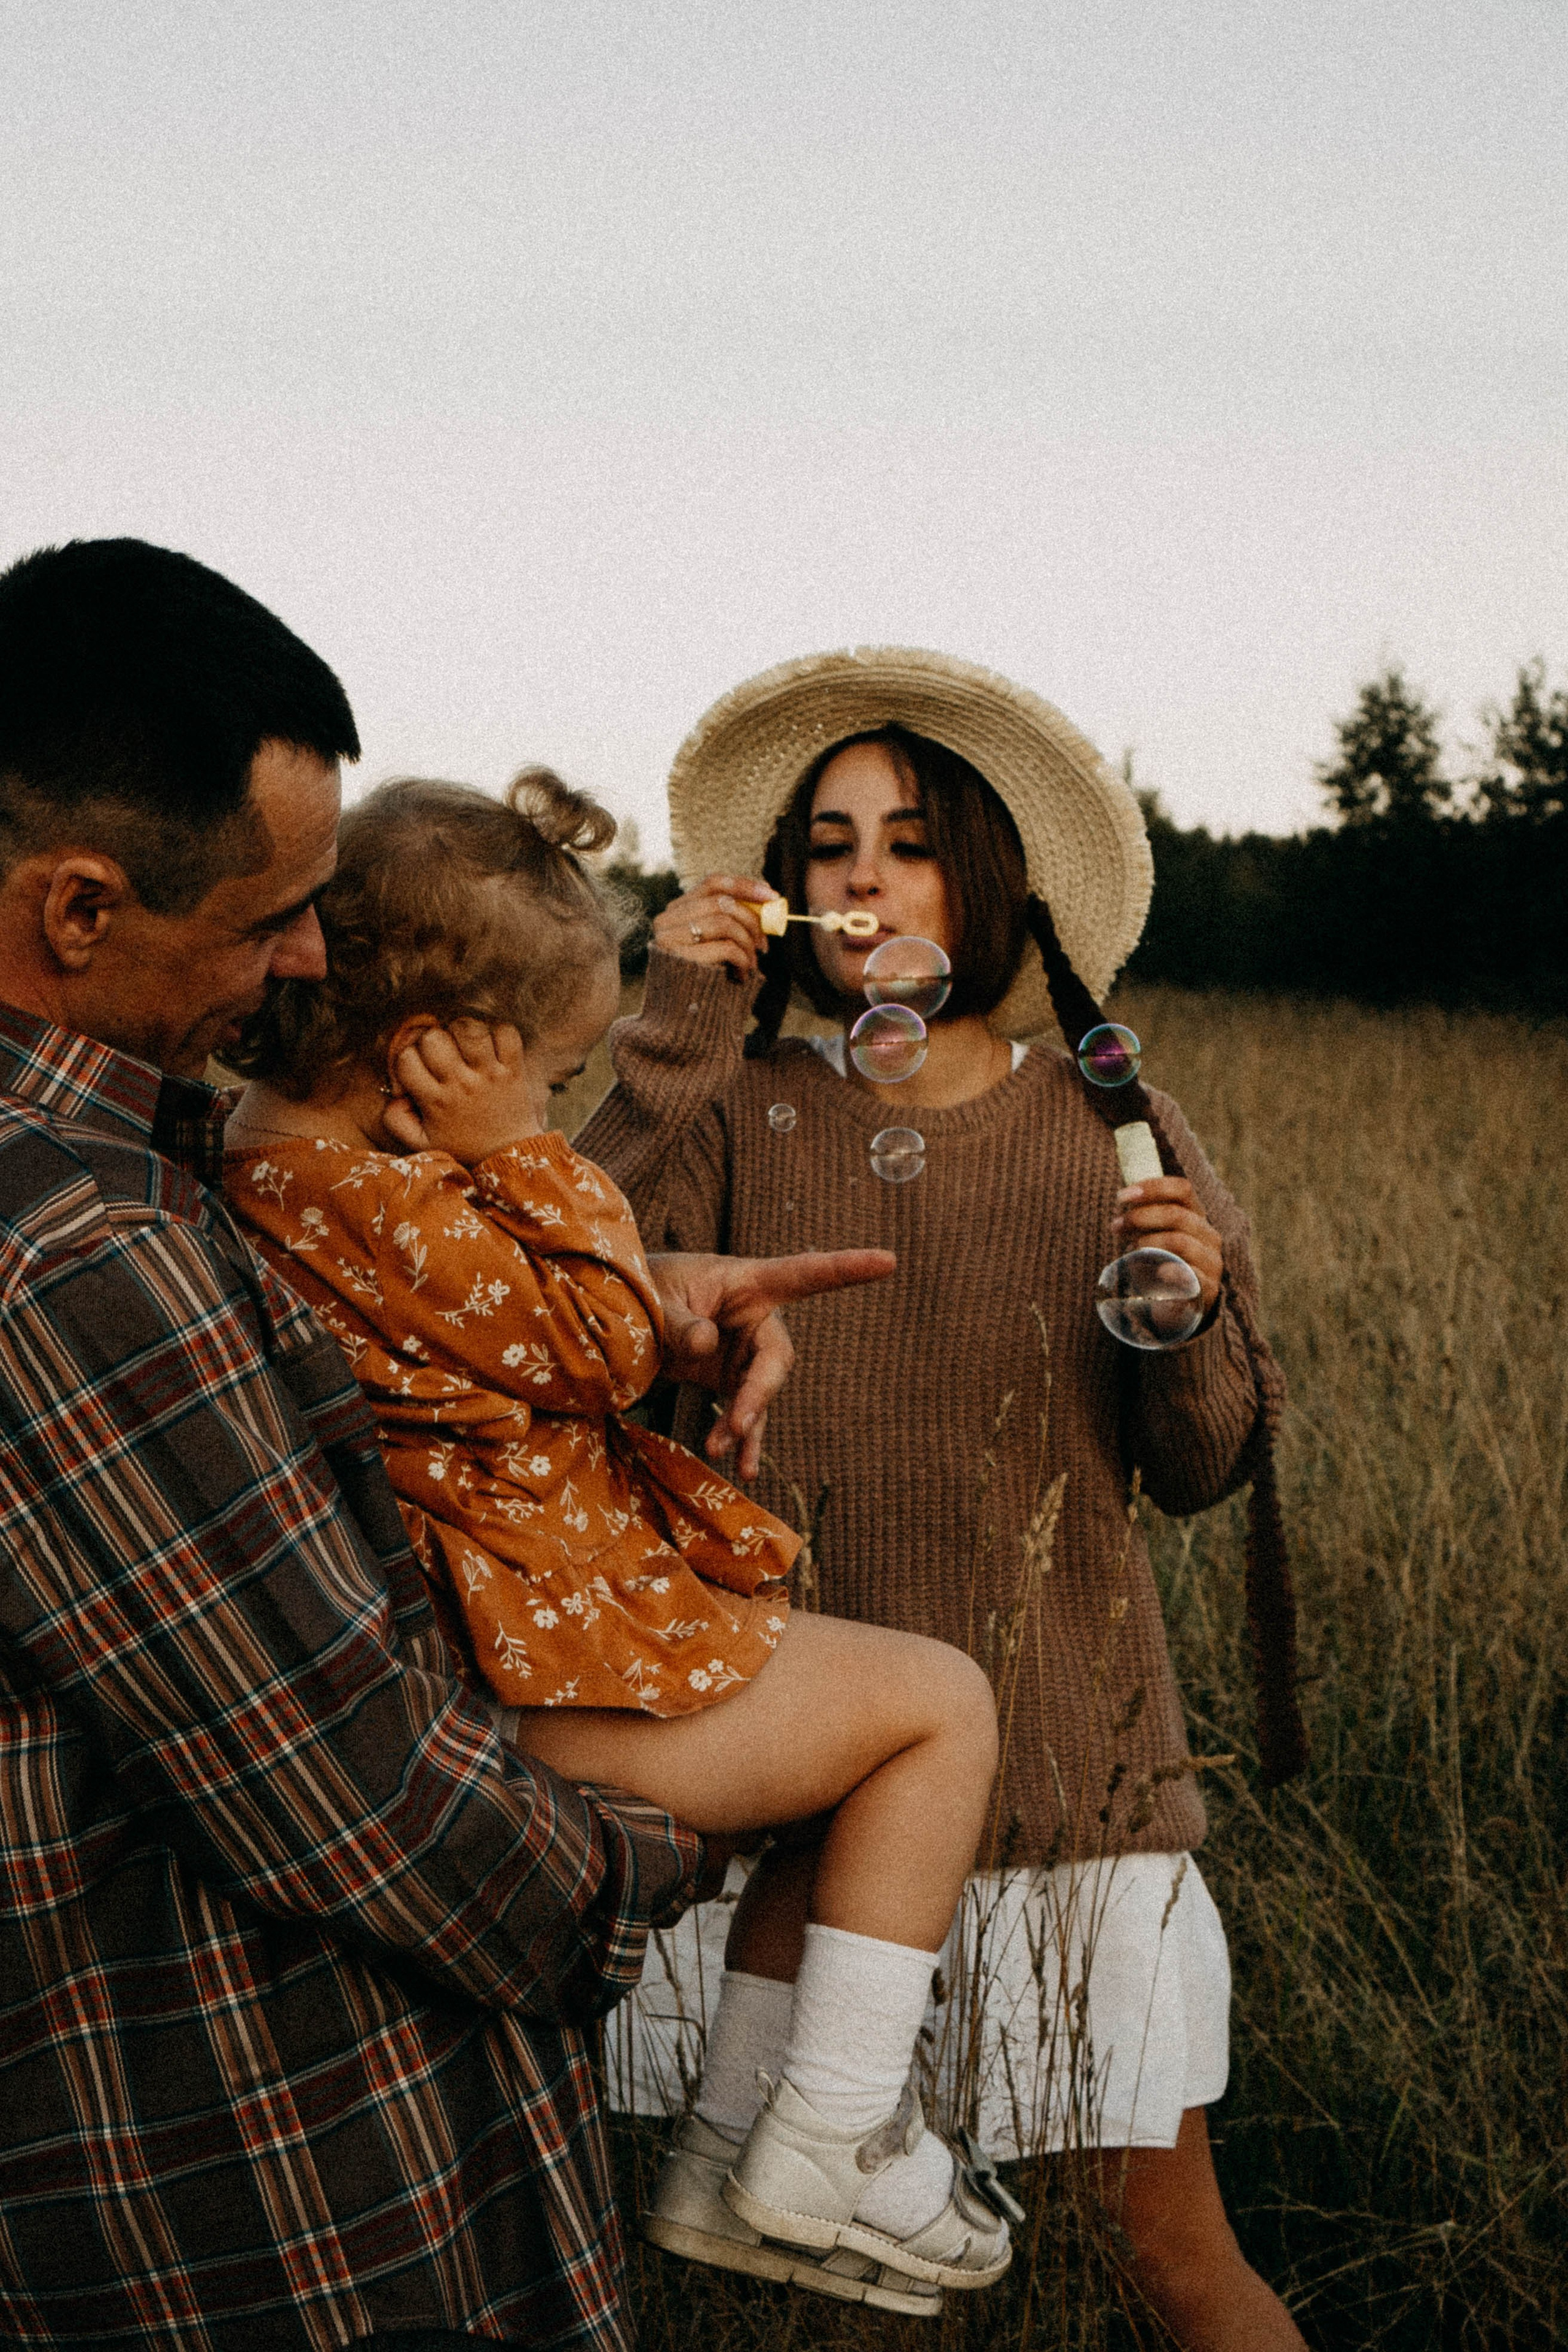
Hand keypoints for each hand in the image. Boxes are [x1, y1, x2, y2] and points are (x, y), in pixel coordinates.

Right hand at [382, 1019, 544, 1163]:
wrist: (507, 1155)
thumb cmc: (462, 1145)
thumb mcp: (421, 1142)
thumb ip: (395, 1120)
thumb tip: (394, 1094)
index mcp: (435, 1100)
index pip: (406, 1059)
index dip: (407, 1055)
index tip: (419, 1066)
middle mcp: (461, 1084)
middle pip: (434, 1038)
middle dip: (433, 1039)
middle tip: (443, 1053)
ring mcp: (489, 1074)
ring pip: (469, 1029)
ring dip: (463, 1031)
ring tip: (466, 1046)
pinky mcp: (514, 1069)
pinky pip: (505, 1032)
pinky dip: (498, 1031)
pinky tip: (492, 1046)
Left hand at [648, 1247, 896, 1477]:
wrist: (622, 1316)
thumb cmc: (642, 1291)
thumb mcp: (656, 1301)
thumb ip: (680, 1323)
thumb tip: (707, 1344)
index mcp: (747, 1281)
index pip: (804, 1273)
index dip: (847, 1267)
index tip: (889, 1260)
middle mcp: (755, 1316)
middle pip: (777, 1356)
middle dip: (759, 1392)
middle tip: (735, 1423)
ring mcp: (746, 1351)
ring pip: (761, 1391)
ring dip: (743, 1421)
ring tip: (718, 1448)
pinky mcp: (731, 1379)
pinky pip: (747, 1413)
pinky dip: (744, 1439)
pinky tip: (743, 1471)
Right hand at [652, 872, 777, 978]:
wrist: (681, 1022)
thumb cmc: (704, 980)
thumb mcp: (715, 943)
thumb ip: (729, 920)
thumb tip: (767, 901)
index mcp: (675, 911)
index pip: (712, 883)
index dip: (745, 886)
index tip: (772, 896)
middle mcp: (666, 921)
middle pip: (722, 902)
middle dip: (752, 921)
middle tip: (765, 945)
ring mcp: (669, 939)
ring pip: (725, 922)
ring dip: (748, 944)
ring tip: (752, 965)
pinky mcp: (679, 958)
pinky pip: (726, 947)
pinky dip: (743, 961)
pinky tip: (741, 976)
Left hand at [1110, 1177, 1222, 1313]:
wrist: (1178, 1304)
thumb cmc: (1161, 1261)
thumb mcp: (1154, 1234)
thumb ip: (1144, 1215)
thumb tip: (1124, 1197)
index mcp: (1197, 1216)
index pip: (1182, 1189)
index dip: (1152, 1187)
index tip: (1121, 1196)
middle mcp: (1208, 1236)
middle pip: (1176, 1214)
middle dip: (1140, 1217)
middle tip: (1116, 1225)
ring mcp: (1211, 1262)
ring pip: (1179, 1241)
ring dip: (1147, 1243)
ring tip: (1129, 1252)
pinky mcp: (1208, 1289)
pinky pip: (1190, 1276)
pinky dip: (1170, 1271)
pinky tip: (1157, 1271)